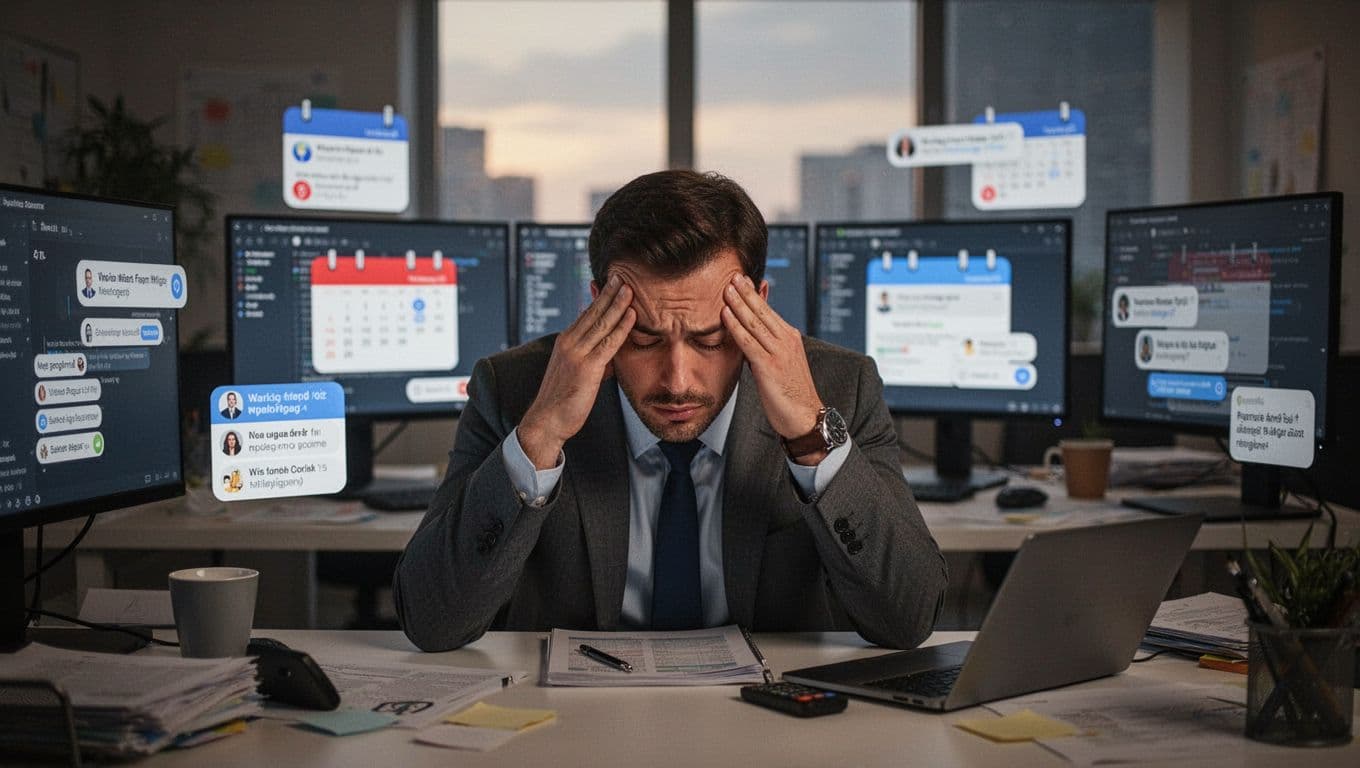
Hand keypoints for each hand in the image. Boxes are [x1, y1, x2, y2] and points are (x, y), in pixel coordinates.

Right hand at [519, 275, 635, 468]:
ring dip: (617, 303)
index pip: (586, 313)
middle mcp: (569, 342)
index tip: (611, 282)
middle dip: (609, 292)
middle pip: (593, 312)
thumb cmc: (562, 400)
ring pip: (602, 322)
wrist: (546, 420)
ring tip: (630, 287)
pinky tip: (632, 314)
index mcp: (566, 341)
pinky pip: (609, 342)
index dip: (600, 297)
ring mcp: (577, 353)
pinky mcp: (587, 367)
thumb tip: (611, 358)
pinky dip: (622, 326)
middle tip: (622, 275)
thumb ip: (595, 361)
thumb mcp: (579, 374)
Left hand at [720, 275, 826, 462]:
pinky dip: (736, 326)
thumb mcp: (781, 363)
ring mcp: (779, 352)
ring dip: (738, 303)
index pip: (768, 310)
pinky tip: (726, 315)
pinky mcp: (769, 365)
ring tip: (726, 288)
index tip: (742, 280)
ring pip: (754, 322)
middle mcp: (786, 340)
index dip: (754, 294)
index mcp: (790, 337)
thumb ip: (765, 346)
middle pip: (762, 310)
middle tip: (732, 275)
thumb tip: (748, 335)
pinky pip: (749, 341)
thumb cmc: (791, 393)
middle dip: (746, 291)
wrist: (805, 417)